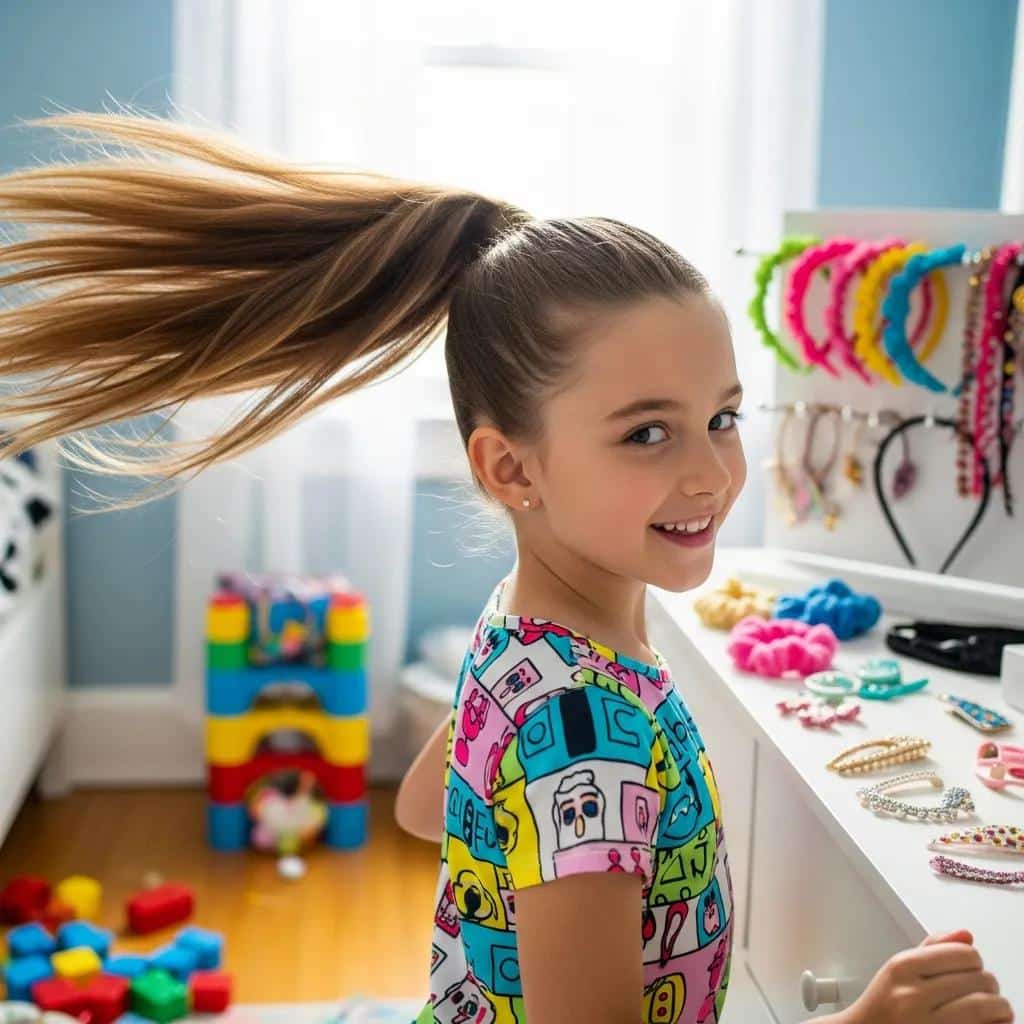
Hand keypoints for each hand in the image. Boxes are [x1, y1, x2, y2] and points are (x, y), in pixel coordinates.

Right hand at [830, 930, 1012, 1023]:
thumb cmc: (884, 1007)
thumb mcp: (898, 971)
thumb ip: (931, 949)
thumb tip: (965, 935)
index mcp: (903, 968)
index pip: (962, 954)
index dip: (974, 961)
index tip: (973, 969)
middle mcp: (912, 995)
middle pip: (978, 979)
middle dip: (989, 986)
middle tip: (985, 991)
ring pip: (985, 1006)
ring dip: (999, 1008)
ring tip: (994, 1010)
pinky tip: (988, 1023)